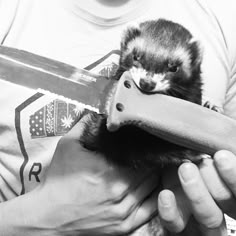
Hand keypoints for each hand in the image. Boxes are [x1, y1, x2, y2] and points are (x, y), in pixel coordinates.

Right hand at [26, 120, 159, 235]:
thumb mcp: (67, 146)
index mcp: (108, 170)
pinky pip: (150, 211)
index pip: (142, 157)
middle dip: (152, 163)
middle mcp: (120, 192)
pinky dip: (156, 199)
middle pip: (150, 173)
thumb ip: (84, 125)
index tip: (146, 145)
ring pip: (152, 190)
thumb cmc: (59, 181)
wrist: (48, 216)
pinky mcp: (123, 227)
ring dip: (155, 178)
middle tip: (152, 156)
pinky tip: (154, 189)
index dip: (146, 150)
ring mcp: (123, 212)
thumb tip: (97, 112)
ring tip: (155, 169)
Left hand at [157, 151, 235, 235]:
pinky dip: (171, 212)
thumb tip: (217, 148)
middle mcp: (218, 205)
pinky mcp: (178, 225)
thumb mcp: (196, 153)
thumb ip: (208, 153)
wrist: (158, 170)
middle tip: (204, 162)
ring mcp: (199, 218)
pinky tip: (165, 195)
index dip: (233, 175)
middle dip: (217, 182)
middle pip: (229, 202)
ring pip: (209, 217)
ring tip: (185, 169)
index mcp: (227, 189)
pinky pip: (177, 226)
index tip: (221, 156)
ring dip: (198, 194)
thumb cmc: (185, 159)